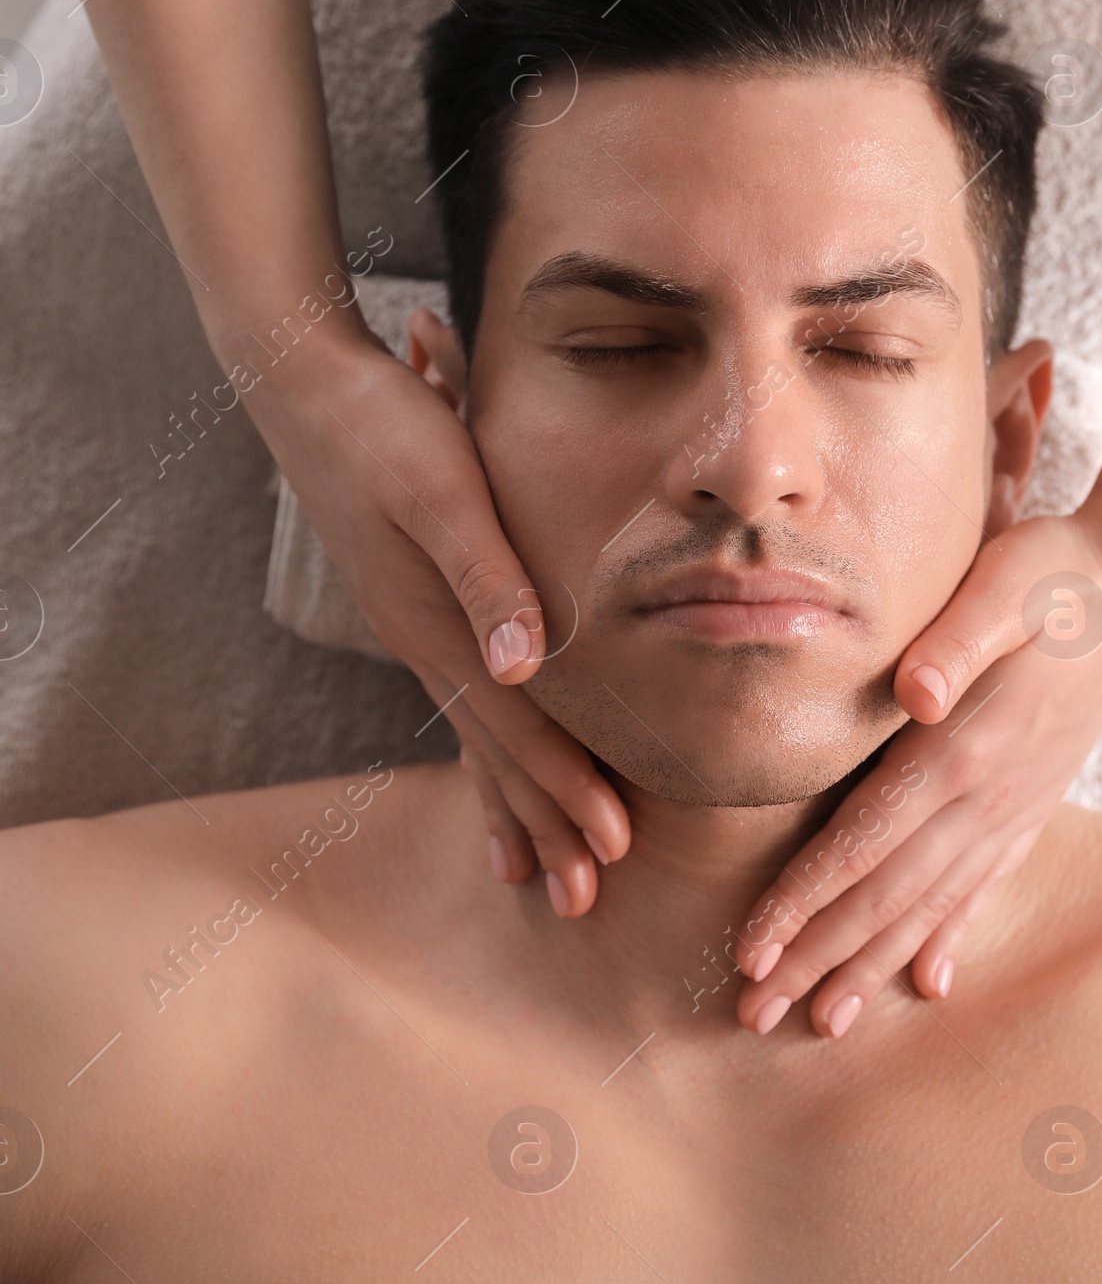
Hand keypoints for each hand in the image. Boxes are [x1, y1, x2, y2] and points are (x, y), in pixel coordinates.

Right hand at [245, 323, 629, 907]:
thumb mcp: (443, 490)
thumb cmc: (386, 425)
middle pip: (495, 749)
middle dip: (543, 823)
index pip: (518, 725)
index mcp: (435, 622)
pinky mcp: (414, 602)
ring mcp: (413, 625)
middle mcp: (422, 639)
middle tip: (588, 900)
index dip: (566, 787)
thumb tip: (527, 665)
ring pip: (474, 733)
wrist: (305, 383)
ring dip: (510, 801)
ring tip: (531, 871)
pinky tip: (490, 769)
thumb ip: (487, 574)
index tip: (613, 847)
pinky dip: (483, 747)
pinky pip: (459, 698)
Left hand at [731, 505, 1101, 1035]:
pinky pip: (983, 886)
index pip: (865, 844)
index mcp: (963, 749)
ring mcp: (1014, 808)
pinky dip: (949, 936)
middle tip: (755, 1015)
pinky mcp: (1032, 802)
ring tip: (824, 1024)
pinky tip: (930, 980)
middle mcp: (988, 796)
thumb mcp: (1003, 584)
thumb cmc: (1055, 574)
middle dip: (817, 960)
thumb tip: (914, 693)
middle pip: (886, 898)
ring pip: (930, 907)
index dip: (805, 903)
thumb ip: (957, 640)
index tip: (752, 953)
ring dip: (871, 967)